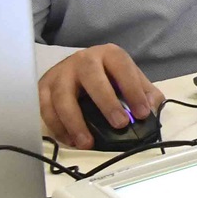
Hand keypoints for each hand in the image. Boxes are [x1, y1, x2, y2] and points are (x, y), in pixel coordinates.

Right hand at [38, 44, 160, 149]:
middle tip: (120, 124)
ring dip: (74, 122)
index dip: (133, 90)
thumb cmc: (109, 75)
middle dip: (106, 102)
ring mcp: (61, 72)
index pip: (122, 68)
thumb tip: (152, 109)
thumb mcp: (130, 78)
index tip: (142, 113)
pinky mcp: (44, 86)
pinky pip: (46, 108)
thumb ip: (146, 92)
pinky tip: (71, 140)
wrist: (79, 66)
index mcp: (109, 54)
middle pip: (91, 78)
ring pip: (62, 95)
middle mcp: (83, 59)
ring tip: (87, 143)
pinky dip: (57, 127)